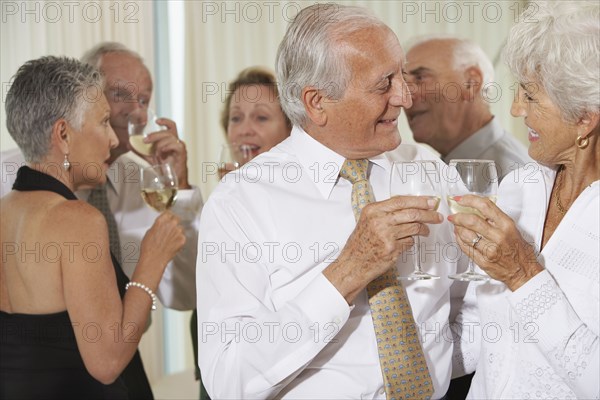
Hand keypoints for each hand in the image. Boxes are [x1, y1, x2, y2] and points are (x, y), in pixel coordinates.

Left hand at [139, 117, 190, 188]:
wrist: (171, 181)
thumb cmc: (163, 169)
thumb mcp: (150, 158)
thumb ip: (140, 151)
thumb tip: (129, 144)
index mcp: (170, 141)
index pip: (171, 126)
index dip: (165, 121)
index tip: (156, 120)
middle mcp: (176, 142)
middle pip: (168, 131)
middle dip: (155, 134)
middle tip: (145, 141)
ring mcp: (180, 147)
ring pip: (170, 137)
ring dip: (160, 143)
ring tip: (155, 153)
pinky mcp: (182, 153)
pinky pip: (175, 145)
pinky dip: (167, 147)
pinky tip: (162, 152)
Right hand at [140, 211, 185, 272]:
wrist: (154, 259)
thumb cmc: (149, 248)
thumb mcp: (149, 232)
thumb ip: (157, 226)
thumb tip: (160, 226)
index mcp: (161, 221)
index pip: (168, 213)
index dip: (169, 216)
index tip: (169, 218)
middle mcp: (171, 224)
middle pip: (176, 218)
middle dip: (174, 222)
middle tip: (171, 228)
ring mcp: (178, 232)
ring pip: (180, 228)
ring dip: (177, 231)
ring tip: (170, 239)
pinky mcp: (182, 239)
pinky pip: (182, 237)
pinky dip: (179, 240)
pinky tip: (172, 244)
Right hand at [324, 196, 441, 302]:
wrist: (353, 263)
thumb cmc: (360, 243)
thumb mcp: (368, 220)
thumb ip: (386, 212)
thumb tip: (410, 206)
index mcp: (373, 210)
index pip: (401, 200)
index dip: (419, 200)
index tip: (431, 201)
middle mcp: (379, 220)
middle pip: (412, 213)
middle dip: (429, 214)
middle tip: (436, 215)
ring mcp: (386, 235)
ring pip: (414, 227)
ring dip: (424, 229)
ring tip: (426, 230)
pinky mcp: (392, 249)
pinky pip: (410, 242)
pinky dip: (412, 241)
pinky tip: (409, 241)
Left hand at [447, 195, 542, 290]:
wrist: (524, 272)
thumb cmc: (519, 250)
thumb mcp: (512, 229)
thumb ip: (495, 219)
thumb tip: (476, 210)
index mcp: (506, 225)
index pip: (485, 206)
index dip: (469, 200)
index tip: (460, 199)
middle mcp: (498, 237)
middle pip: (472, 221)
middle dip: (458, 216)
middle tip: (453, 215)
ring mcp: (490, 250)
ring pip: (466, 235)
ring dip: (457, 228)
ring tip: (456, 226)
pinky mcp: (483, 261)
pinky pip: (466, 248)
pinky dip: (459, 240)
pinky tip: (459, 236)